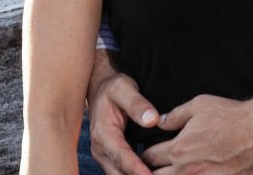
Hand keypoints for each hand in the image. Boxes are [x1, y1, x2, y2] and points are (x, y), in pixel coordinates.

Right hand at [87, 53, 159, 174]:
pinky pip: (120, 171)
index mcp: (103, 133)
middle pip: (118, 173)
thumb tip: (152, 120)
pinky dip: (132, 174)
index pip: (121, 156)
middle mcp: (100, 149)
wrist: (100, 89)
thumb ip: (137, 104)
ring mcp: (104, 155)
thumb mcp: (124, 88)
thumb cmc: (113, 87)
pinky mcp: (109, 156)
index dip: (136, 168)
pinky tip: (149, 173)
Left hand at [141, 86, 252, 173]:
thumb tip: (160, 122)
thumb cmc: (232, 116)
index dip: (146, 155)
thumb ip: (175, 115)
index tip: (147, 154)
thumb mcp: (200, 105)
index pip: (149, 158)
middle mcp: (187, 171)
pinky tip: (197, 173)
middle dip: (152, 171)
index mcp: (179, 149)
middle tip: (157, 165)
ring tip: (176, 169)